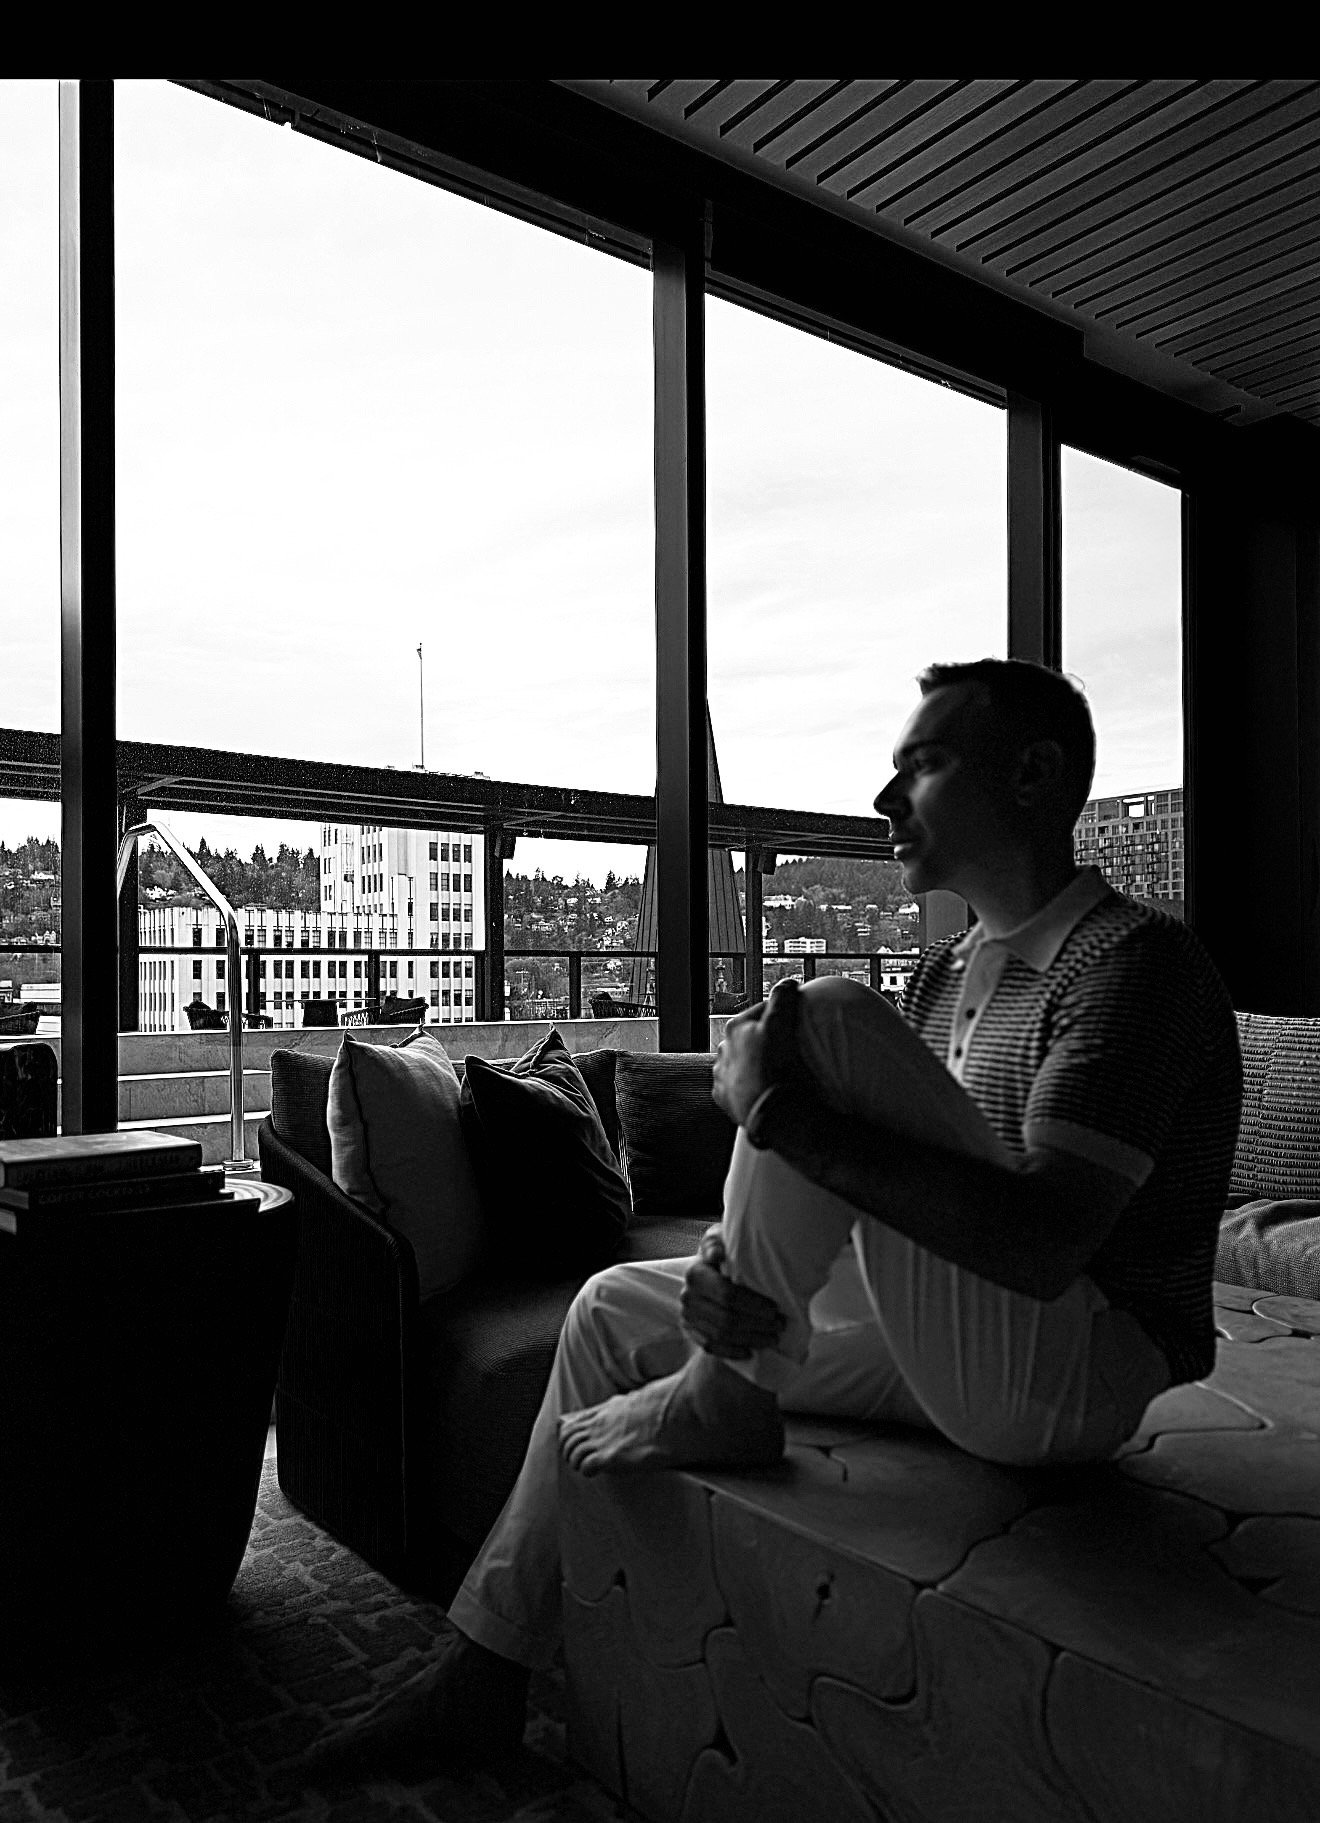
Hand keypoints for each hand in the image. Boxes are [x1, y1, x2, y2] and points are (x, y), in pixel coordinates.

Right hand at [680, 1223, 786, 1358]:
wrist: (708, 1268)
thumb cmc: (722, 1251)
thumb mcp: (719, 1239)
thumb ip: (716, 1243)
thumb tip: (718, 1255)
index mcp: (695, 1274)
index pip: (727, 1294)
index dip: (753, 1304)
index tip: (775, 1308)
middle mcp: (688, 1297)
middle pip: (726, 1318)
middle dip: (757, 1324)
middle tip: (780, 1325)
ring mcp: (688, 1316)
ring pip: (721, 1335)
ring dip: (750, 1339)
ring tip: (772, 1337)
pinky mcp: (691, 1331)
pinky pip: (711, 1347)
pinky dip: (732, 1351)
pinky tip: (750, 1351)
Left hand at [711, 977, 804, 1127]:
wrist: (769, 1112)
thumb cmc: (776, 1067)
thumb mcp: (782, 1026)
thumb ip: (783, 1000)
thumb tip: (788, 982)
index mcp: (736, 1027)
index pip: (761, 1011)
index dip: (781, 1013)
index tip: (795, 1022)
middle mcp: (724, 1049)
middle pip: (749, 1038)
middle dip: (764, 1040)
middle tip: (787, 1050)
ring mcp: (722, 1075)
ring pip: (740, 1063)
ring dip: (753, 1064)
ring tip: (774, 1072)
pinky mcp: (724, 1098)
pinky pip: (736, 1087)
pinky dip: (746, 1087)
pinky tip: (760, 1090)